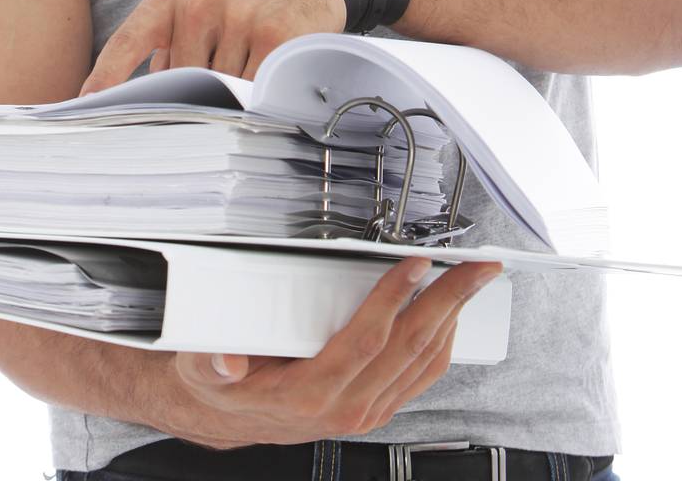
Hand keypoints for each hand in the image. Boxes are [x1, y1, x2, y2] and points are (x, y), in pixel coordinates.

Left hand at [78, 0, 346, 94]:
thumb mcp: (197, 0)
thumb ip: (169, 42)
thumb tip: (147, 93)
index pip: (127, 43)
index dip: (105, 78)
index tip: (84, 106)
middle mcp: (200, 4)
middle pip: (178, 84)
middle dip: (190, 98)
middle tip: (204, 102)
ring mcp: (238, 19)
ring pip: (218, 91)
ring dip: (230, 98)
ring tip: (248, 73)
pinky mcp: (274, 37)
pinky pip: (253, 91)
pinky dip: (256, 98)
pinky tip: (265, 83)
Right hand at [162, 257, 502, 448]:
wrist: (230, 416)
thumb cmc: (226, 385)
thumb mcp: (205, 369)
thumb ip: (212, 363)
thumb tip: (226, 361)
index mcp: (311, 392)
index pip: (367, 340)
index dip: (394, 298)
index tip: (415, 265)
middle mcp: (347, 405)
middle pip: (411, 347)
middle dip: (449, 301)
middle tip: (477, 269)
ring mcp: (367, 409)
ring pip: (424, 362)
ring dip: (454, 318)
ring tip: (473, 283)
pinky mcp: (376, 406)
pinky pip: (421, 375)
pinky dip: (443, 342)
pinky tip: (449, 315)